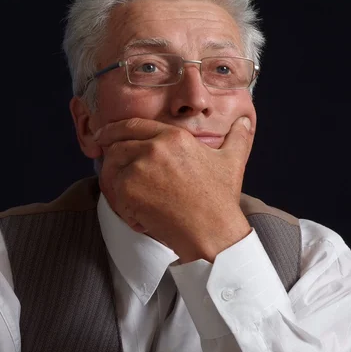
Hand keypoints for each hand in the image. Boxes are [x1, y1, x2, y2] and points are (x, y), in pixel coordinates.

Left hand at [95, 116, 253, 261]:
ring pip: (111, 167)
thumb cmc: (221, 199)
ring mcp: (139, 168)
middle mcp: (154, 147)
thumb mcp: (232, 162)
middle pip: (116, 144)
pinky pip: (113, 192)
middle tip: (113, 169)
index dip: (114, 129)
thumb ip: (238, 137)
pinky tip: (138, 215)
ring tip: (127, 196)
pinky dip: (121, 204)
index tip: (104, 135)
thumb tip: (246, 121)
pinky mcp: (129, 190)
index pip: (133, 124)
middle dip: (111, 156)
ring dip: (114, 180)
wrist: (212, 231)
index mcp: (174, 136)